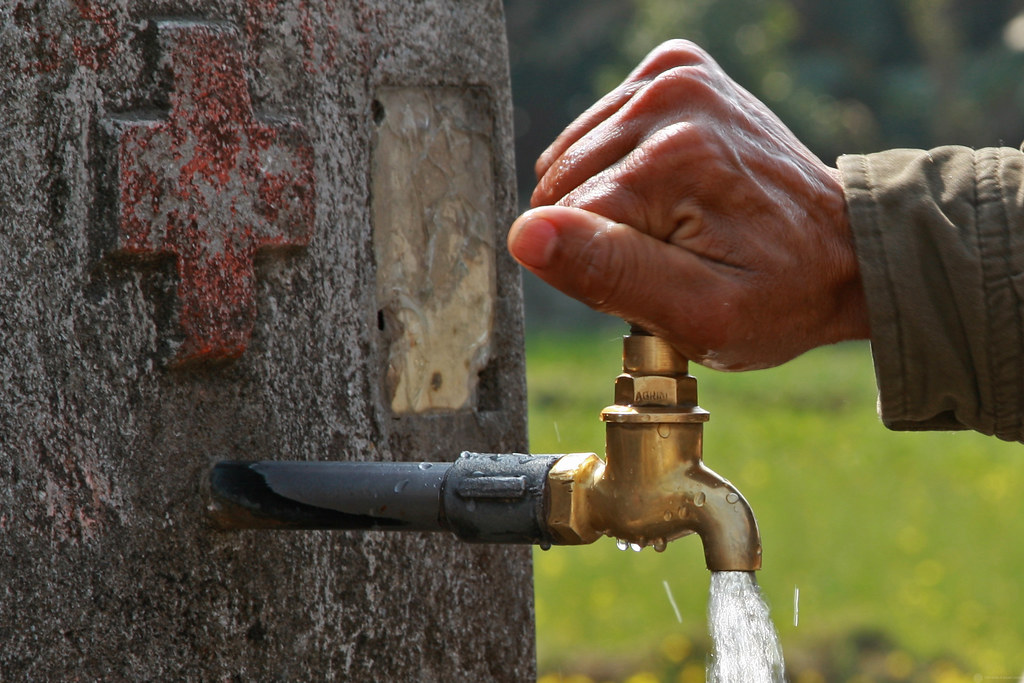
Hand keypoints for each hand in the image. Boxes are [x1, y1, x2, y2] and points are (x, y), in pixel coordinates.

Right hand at [508, 40, 868, 369]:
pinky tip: (666, 187)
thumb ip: (610, 274)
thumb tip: (526, 234)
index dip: (599, 269)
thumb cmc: (776, 295)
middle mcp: (671, 97)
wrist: (842, 248)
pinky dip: (616, 167)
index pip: (567, 226)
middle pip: (563, 186)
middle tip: (670, 254)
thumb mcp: (699, 314)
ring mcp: (674, 74)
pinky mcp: (673, 68)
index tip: (662, 279)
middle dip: (600, 234)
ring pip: (569, 158)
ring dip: (605, 201)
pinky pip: (593, 130)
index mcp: (676, 158)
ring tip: (672, 222)